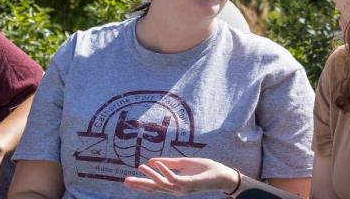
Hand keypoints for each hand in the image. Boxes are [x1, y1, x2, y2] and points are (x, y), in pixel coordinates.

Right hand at [123, 157, 238, 195]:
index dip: (141, 183)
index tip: (128, 181)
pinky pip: (175, 179)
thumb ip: (169, 163)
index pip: (155, 185)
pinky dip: (165, 172)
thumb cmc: (205, 170)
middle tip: (125, 181)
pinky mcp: (190, 184)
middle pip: (155, 188)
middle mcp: (176, 189)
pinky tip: (156, 165)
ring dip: (151, 175)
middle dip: (140, 185)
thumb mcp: (184, 163)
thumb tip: (151, 160)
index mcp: (174, 184)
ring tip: (140, 167)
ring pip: (163, 184)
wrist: (223, 175)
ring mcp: (182, 188)